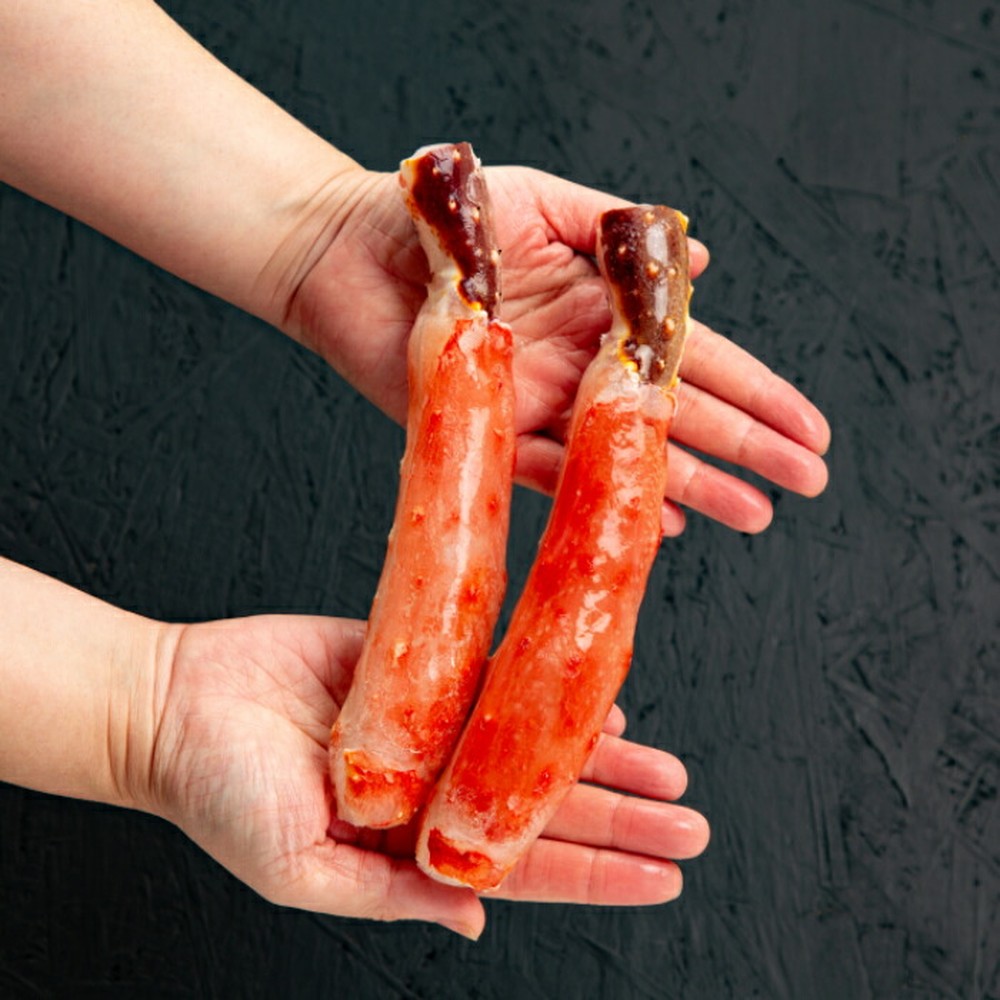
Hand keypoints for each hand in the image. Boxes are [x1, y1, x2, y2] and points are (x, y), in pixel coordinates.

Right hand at [146, 614, 708, 938]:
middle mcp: (434, 786)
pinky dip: (540, 684)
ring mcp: (430, 723)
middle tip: (690, 822)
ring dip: (599, 753)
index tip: (664, 877)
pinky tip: (593, 696)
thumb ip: (385, 895)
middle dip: (621, 817)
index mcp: (412, 844)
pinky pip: (491, 672)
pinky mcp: (415, 664)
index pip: (524, 866)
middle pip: (544, 804)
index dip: (598, 874)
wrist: (176, 704)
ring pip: (531, 740)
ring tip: (667, 767)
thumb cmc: (219, 793)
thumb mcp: (297, 866)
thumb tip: (471, 920)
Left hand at [284, 166, 829, 535]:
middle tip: (803, 482)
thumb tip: (704, 255)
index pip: (697, 355)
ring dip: (696, 486)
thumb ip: (618, 231)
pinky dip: (604, 498)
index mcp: (601, 310)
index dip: (757, 392)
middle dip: (748, 448)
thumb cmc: (445, 217)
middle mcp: (579, 365)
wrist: (348, 249)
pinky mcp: (489, 434)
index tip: (807, 426)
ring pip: (629, 457)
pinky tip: (661, 523)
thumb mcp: (544, 201)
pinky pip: (556, 478)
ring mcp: (540, 404)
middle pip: (681, 413)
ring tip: (754, 515)